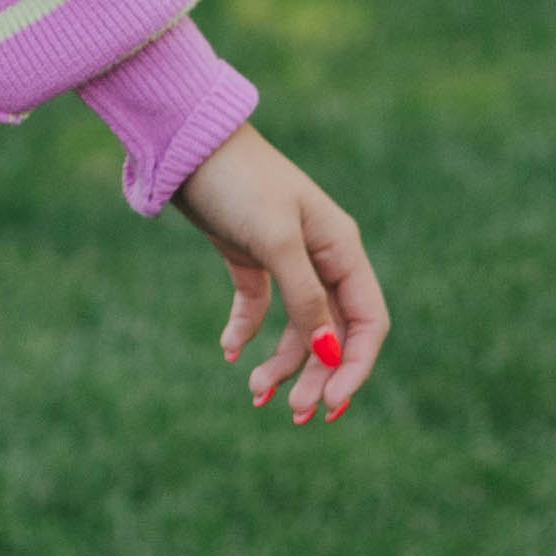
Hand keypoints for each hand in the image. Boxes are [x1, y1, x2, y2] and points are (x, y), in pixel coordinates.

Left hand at [174, 124, 386, 423]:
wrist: (187, 143)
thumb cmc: (239, 182)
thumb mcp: (276, 241)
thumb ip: (305, 299)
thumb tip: (330, 353)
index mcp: (341, 250)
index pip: (368, 322)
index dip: (356, 367)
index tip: (331, 404)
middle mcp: (321, 258)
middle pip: (333, 332)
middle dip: (317, 375)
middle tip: (290, 412)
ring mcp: (287, 258)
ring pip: (297, 327)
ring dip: (281, 362)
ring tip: (254, 391)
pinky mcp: (250, 256)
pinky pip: (259, 306)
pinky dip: (247, 331)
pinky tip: (229, 351)